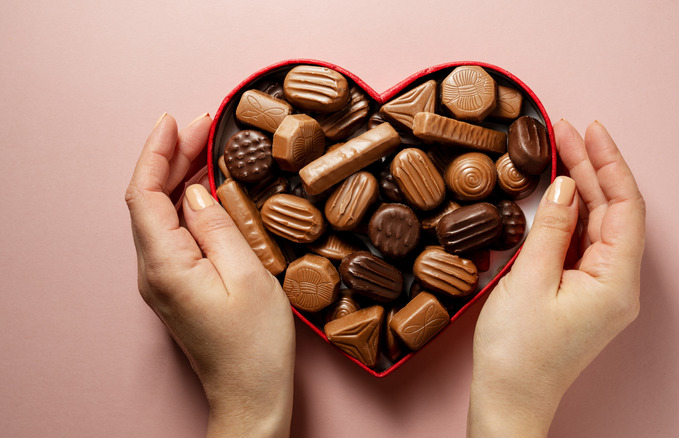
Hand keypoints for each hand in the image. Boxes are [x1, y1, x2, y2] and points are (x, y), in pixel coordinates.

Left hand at [125, 113, 295, 437]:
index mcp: (165, 266)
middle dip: (173, 156)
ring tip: (210, 146)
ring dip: (180, 176)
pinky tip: (209, 189)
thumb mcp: (248, 275)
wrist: (251, 395)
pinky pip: (174, 233)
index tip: (177, 120)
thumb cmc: (256, 346)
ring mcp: (162, 281)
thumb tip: (195, 191)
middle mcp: (153, 272)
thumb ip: (217, 226)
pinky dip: (187, 202)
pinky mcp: (177, 287)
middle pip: (150, 200)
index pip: (145, 194)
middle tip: (206, 124)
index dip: (157, 152)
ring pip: (160, 215)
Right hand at [468, 120, 645, 436]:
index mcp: (616, 281)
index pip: (626, 207)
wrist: (509, 400)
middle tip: (564, 131)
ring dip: (579, 188)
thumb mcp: (530, 282)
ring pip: (596, 224)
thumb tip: (563, 187)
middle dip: (590, 168)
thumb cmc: (518, 353)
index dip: (610, 163)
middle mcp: (617, 283)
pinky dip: (569, 214)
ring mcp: (600, 289)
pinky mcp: (581, 293)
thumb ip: (551, 229)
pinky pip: (581, 242)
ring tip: (557, 150)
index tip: (590, 129)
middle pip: (612, 211)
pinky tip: (554, 194)